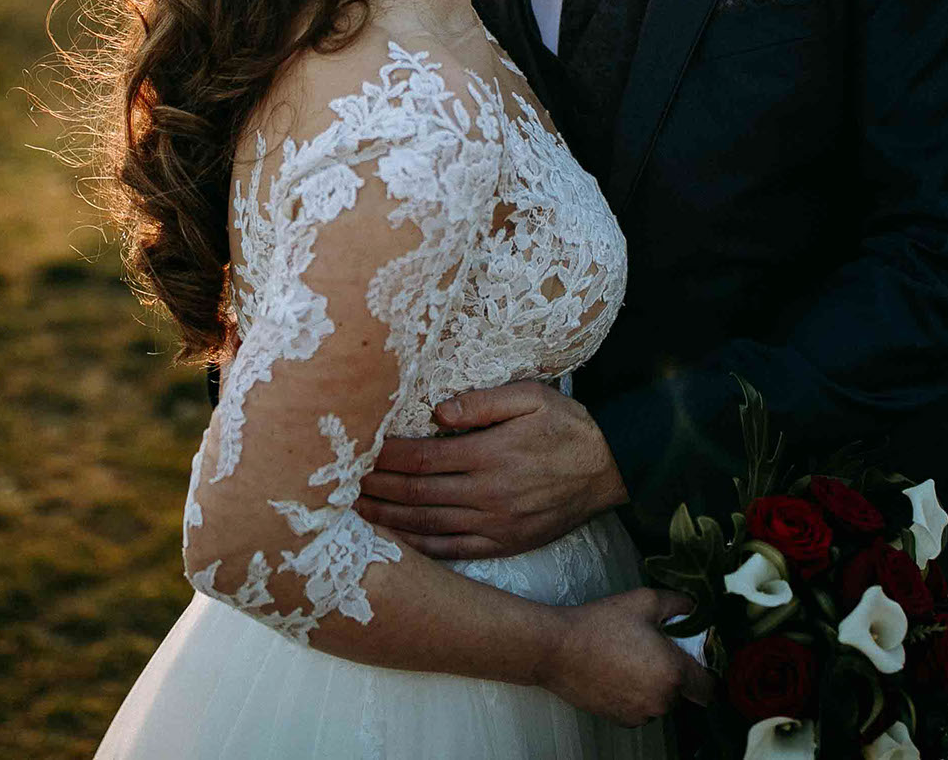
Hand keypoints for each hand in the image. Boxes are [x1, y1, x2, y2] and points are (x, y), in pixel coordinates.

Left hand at [358, 380, 628, 559]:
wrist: (611, 471)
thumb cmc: (568, 427)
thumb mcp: (534, 397)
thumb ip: (484, 402)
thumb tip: (439, 412)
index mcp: (490, 456)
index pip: (420, 459)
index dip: (383, 457)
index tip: (354, 450)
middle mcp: (487, 495)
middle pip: (414, 495)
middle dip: (373, 488)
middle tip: (335, 483)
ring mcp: (494, 525)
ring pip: (425, 525)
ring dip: (384, 520)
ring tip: (350, 513)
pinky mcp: (503, 544)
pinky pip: (450, 550)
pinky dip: (416, 548)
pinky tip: (391, 543)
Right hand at [536, 588, 715, 726]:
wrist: (557, 649)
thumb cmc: (600, 624)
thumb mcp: (644, 601)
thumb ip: (679, 604)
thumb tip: (695, 607)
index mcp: (673, 673)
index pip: (709, 688)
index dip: (706, 672)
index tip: (694, 658)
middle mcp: (660, 701)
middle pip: (684, 693)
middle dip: (675, 674)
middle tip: (656, 649)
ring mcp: (639, 715)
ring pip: (661, 702)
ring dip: (655, 686)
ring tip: (632, 658)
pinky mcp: (620, 720)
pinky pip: (640, 709)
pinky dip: (636, 695)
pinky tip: (618, 671)